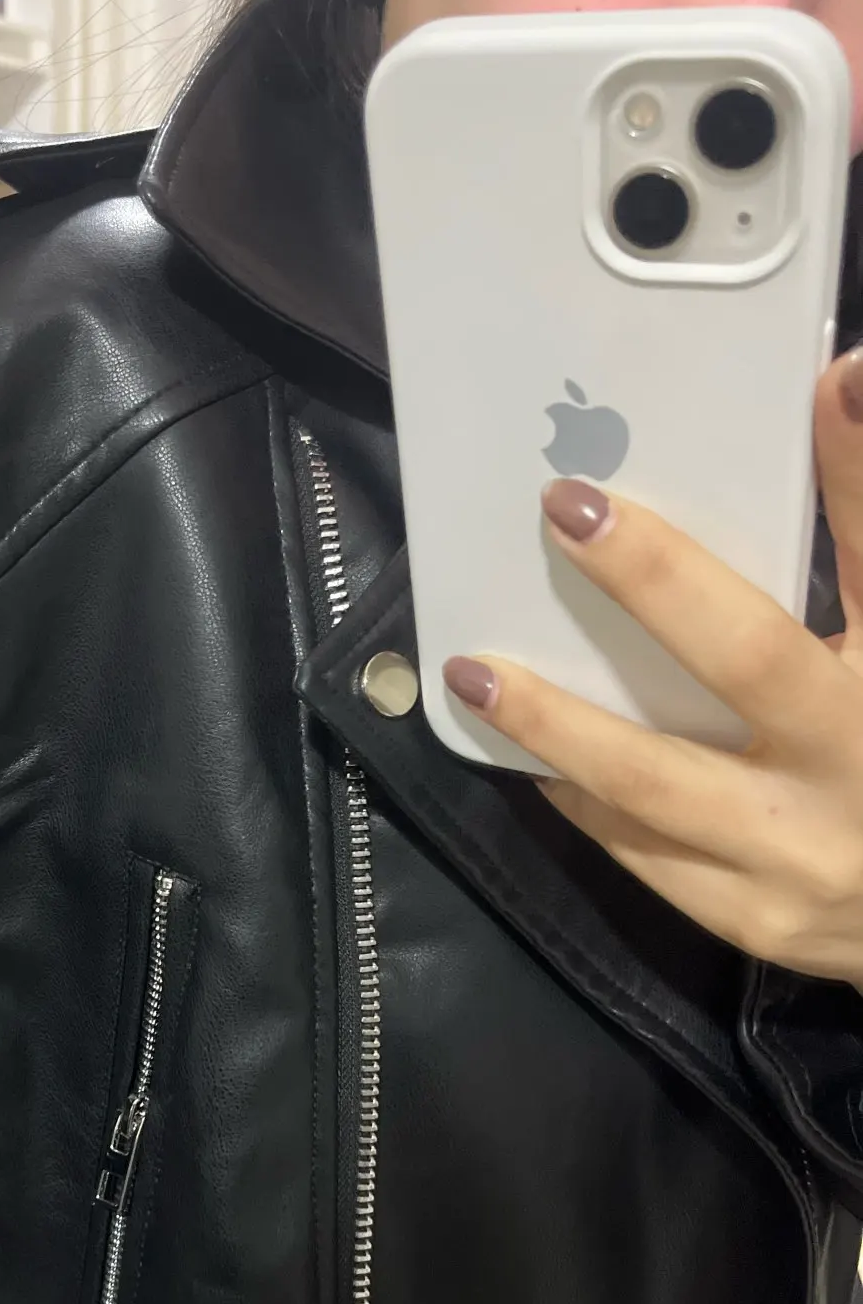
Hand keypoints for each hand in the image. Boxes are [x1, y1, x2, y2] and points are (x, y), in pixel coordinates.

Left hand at [440, 348, 862, 987]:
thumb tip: (845, 380)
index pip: (842, 583)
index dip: (809, 494)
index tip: (768, 410)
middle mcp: (842, 784)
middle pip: (743, 669)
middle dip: (650, 585)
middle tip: (563, 511)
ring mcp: (792, 867)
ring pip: (651, 790)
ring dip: (554, 727)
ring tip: (477, 673)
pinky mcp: (746, 923)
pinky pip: (639, 850)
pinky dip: (581, 794)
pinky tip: (531, 752)